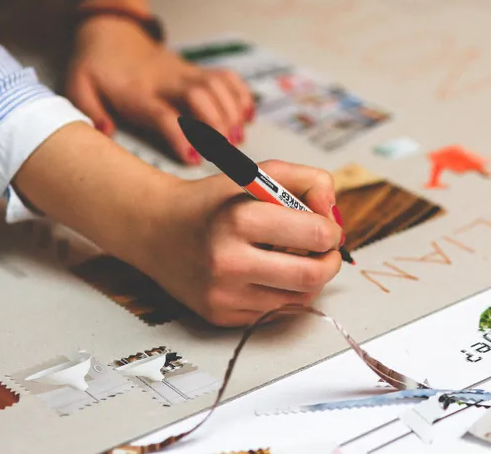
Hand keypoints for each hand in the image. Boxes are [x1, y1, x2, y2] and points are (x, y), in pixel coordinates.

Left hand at [66, 16, 253, 164]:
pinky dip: (242, 95)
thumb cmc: (97, 67)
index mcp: (136, 91)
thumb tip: (106, 131)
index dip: (180, 135)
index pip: (163, 113)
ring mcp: (185, 72)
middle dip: (216, 124)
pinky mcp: (197, 69)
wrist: (112, 31)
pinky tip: (247, 116)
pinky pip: (227, 77)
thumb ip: (89, 111)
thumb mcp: (79, 87)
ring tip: (238, 138)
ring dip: (232, 111)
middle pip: (199, 96)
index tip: (193, 158)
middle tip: (226, 150)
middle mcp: (166, 80)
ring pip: (217, 86)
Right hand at [139, 160, 343, 325]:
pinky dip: (284, 294)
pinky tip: (270, 275)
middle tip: (326, 251)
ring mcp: (223, 294)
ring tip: (296, 259)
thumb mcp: (258, 175)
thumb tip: (333, 214)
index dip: (332, 230)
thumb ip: (307, 181)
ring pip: (298, 299)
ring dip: (309, 280)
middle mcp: (228, 261)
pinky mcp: (220, 316)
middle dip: (330, 262)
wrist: (156, 229)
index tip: (327, 227)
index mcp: (239, 219)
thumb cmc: (214, 202)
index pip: (315, 235)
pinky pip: (275, 313)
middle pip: (312, 276)